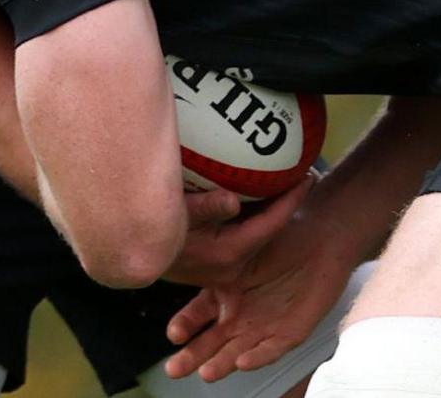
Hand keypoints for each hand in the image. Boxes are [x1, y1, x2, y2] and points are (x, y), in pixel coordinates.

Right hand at [162, 173, 312, 286]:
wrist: (130, 256)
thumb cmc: (151, 232)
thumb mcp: (177, 216)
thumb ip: (206, 208)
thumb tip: (234, 200)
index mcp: (229, 254)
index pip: (272, 223)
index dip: (292, 199)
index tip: (309, 175)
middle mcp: (231, 265)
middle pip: (270, 228)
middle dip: (287, 202)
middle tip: (304, 173)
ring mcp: (223, 267)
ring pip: (257, 232)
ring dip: (271, 209)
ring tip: (288, 181)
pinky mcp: (214, 263)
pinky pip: (243, 235)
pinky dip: (254, 215)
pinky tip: (257, 197)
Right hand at [162, 184, 360, 381]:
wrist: (326, 235)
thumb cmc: (287, 234)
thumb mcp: (246, 240)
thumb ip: (220, 248)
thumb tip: (186, 238)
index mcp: (225, 293)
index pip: (196, 316)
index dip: (184, 326)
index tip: (173, 334)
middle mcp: (242, 314)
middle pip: (212, 342)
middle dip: (192, 356)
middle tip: (174, 369)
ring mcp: (266, 325)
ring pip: (238, 351)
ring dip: (222, 363)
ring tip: (206, 373)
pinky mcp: (291, 331)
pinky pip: (273, 348)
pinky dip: (258, 356)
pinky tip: (243, 362)